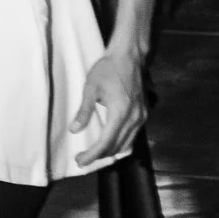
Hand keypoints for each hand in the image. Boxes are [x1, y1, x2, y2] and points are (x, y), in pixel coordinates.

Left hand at [69, 49, 147, 166]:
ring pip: (127, 144)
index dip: (92, 155)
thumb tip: (74, 130)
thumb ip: (84, 111)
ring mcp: (141, 117)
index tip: (79, 161)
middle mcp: (134, 118)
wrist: (129, 56)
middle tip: (82, 159)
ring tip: (93, 155)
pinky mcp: (144, 114)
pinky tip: (110, 144)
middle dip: (99, 156)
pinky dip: (121, 144)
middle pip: (117, 147)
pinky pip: (133, 136)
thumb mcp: (90, 88)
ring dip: (110, 152)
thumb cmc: (107, 69)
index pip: (106, 143)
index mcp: (120, 113)